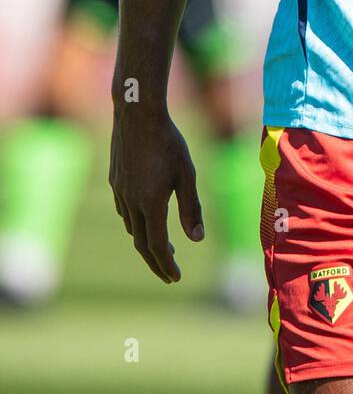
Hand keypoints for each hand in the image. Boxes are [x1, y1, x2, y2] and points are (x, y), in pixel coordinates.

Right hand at [109, 107, 203, 282]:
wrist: (136, 114)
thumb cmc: (168, 142)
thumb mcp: (187, 175)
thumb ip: (191, 208)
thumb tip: (197, 240)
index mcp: (151, 203)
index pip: (157, 245)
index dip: (166, 264)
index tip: (175, 278)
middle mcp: (131, 202)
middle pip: (141, 242)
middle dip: (156, 262)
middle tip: (168, 275)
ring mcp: (119, 192)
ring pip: (131, 227)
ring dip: (146, 242)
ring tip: (162, 248)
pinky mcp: (114, 181)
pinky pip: (124, 211)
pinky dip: (136, 224)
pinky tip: (145, 219)